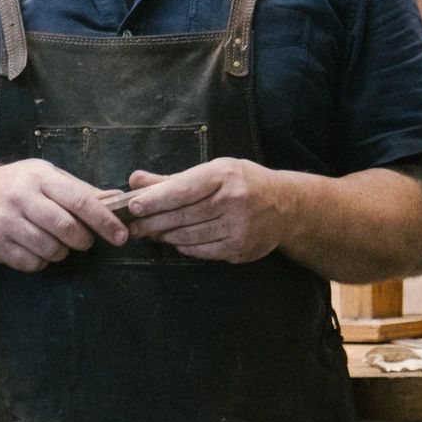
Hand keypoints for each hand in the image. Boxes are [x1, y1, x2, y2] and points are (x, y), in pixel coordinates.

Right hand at [0, 159, 129, 272]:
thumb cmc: (16, 186)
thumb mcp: (46, 177)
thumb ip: (80, 190)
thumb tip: (117, 199)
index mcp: (40, 177)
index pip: (81, 200)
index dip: (105, 221)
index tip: (121, 236)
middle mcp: (22, 197)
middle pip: (67, 228)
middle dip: (83, 241)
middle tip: (83, 241)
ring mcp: (6, 221)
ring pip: (50, 249)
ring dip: (61, 252)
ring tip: (55, 243)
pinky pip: (31, 263)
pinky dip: (40, 262)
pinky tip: (34, 249)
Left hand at [123, 159, 290, 261]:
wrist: (287, 206)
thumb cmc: (244, 183)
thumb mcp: (214, 171)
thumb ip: (172, 179)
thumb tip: (135, 180)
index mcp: (224, 175)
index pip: (182, 190)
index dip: (156, 200)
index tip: (133, 206)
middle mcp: (233, 200)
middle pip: (183, 216)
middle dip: (154, 222)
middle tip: (134, 227)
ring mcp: (238, 227)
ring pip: (190, 236)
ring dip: (166, 236)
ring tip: (151, 233)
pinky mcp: (240, 248)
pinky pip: (203, 251)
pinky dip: (185, 247)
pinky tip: (175, 241)